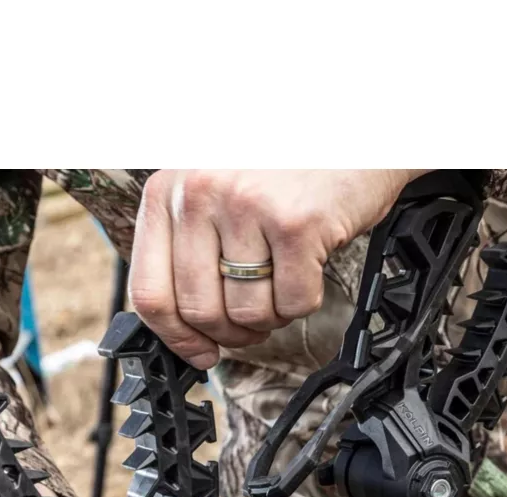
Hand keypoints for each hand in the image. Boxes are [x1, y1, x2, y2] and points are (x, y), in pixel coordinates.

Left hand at [128, 169, 426, 367]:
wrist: (356, 133)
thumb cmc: (288, 168)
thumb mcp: (219, 194)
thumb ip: (193, 248)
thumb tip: (187, 329)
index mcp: (170, 191)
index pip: (149, 291)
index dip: (177, 337)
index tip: (199, 352)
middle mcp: (200, 194)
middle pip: (200, 311)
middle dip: (233, 332)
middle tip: (254, 322)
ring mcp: (247, 207)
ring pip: (247, 313)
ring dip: (272, 316)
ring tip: (283, 285)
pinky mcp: (295, 224)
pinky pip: (292, 303)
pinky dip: (305, 301)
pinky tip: (308, 271)